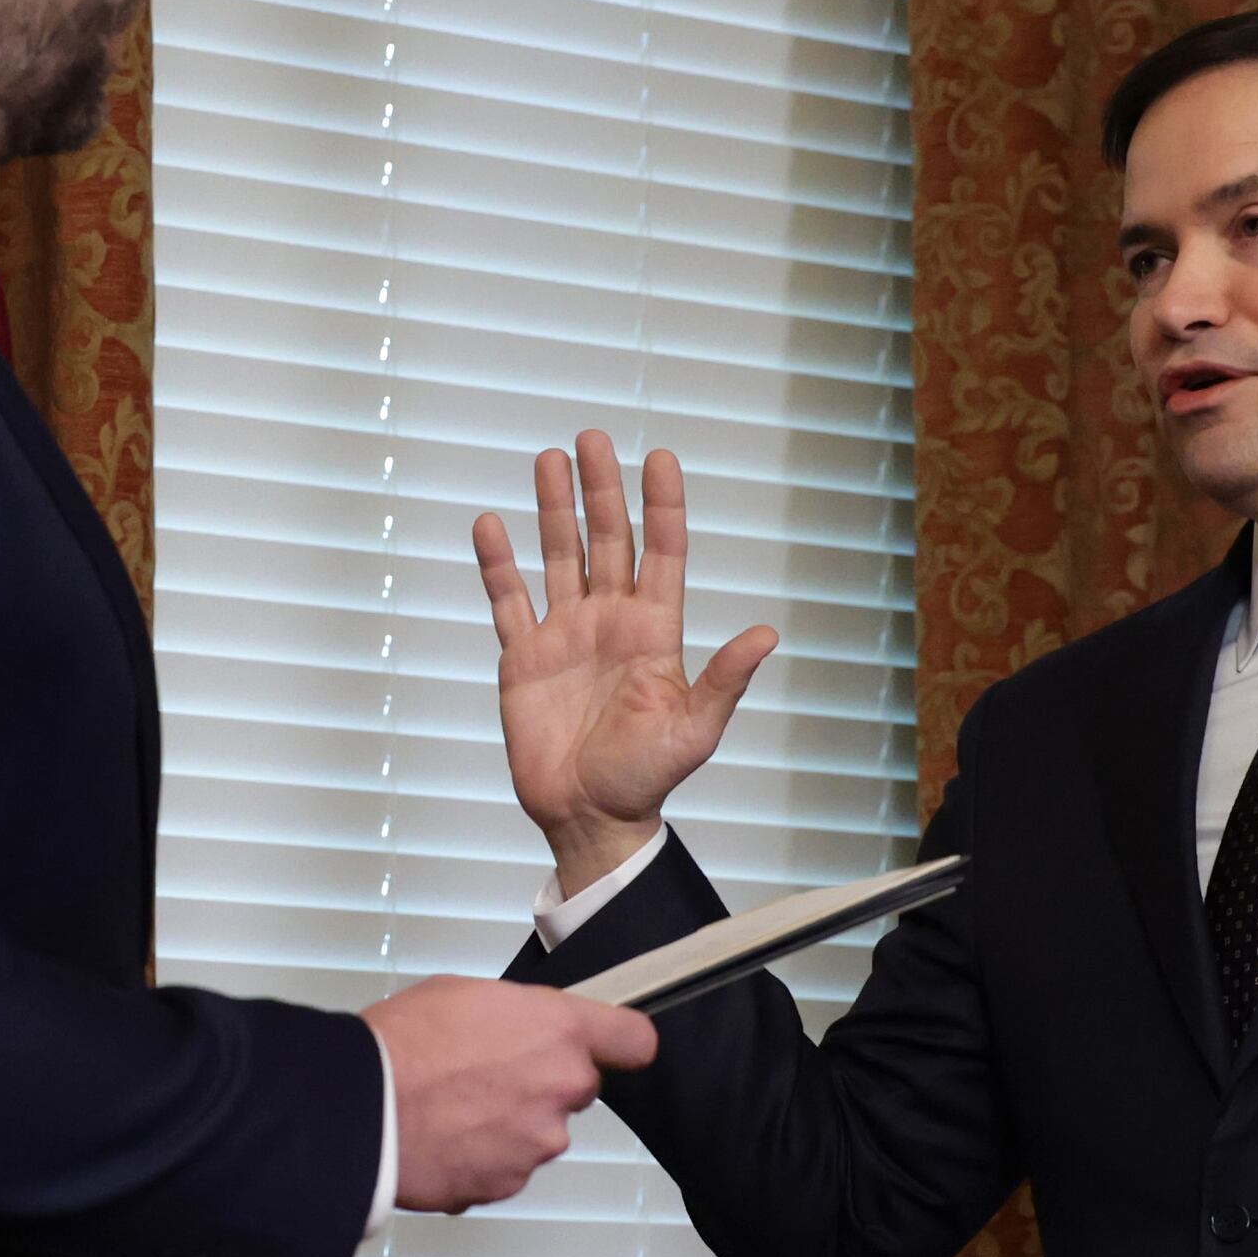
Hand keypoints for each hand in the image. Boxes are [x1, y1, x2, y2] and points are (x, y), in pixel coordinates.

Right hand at [365, 978, 659, 1211]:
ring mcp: (538, 1142)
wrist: (358, 1108)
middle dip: (541, 1083)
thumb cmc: (401, 1044)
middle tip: (486, 1073)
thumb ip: (516, 1016)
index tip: (610, 1046)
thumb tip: (520, 1032)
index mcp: (559, 1031)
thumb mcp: (464, 994)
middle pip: (575, 1087)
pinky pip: (504, 1166)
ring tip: (451, 1107)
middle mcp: (561, 1088)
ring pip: (537, 1131)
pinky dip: (479, 1156)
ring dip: (507, 1122)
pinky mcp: (508, 1182)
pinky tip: (442, 1135)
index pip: (634, 1040)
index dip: (619, 1043)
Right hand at [474, 431, 779, 893]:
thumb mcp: (695, 731)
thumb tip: (767, 635)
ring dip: (553, 510)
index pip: (663, 554)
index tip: (660, 458)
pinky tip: (490, 525)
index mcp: (655, 632)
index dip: (663, 507)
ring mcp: (566, 635)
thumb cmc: (646, 778)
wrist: (589, 817)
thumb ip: (724, 680)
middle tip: (592, 439)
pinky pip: (509, 601)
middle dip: (601, 489)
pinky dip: (498, 565)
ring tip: (548, 460)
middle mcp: (611, 622)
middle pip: (608, 541)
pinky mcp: (524, 659)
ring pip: (560, 557)